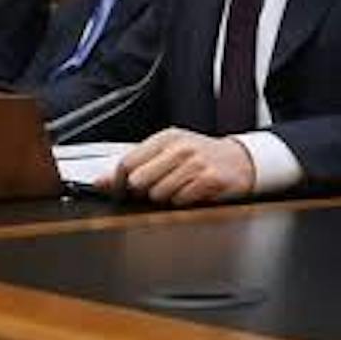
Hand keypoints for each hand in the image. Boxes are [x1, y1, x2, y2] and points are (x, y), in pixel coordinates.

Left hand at [106, 129, 256, 205]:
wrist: (240, 161)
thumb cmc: (200, 158)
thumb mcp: (166, 155)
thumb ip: (133, 167)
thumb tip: (99, 182)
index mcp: (166, 138)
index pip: (127, 163)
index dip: (121, 182)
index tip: (125, 190)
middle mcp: (180, 147)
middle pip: (139, 181)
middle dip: (145, 191)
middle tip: (160, 186)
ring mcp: (196, 162)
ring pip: (158, 194)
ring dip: (166, 197)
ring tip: (181, 187)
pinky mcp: (210, 179)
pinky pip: (180, 200)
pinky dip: (184, 201)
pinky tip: (193, 192)